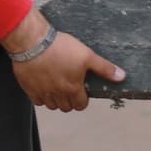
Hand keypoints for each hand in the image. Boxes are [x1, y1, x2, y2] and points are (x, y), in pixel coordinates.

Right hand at [3, 10, 124, 111]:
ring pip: (52, 106)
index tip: (80, 90)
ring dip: (56, 100)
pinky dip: (41, 97)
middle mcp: (58, 94)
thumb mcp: (87, 55)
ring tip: (57, 87)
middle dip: (70, 101)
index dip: (82, 99)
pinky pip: (37, 101)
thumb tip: (121, 76)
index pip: (81, 105)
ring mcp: (43, 92)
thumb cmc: (60, 47)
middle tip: (69, 88)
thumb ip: (104, 68)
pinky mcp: (29, 89)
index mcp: (73, 88)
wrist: (33, 42)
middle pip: (66, 107)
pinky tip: (44, 86)